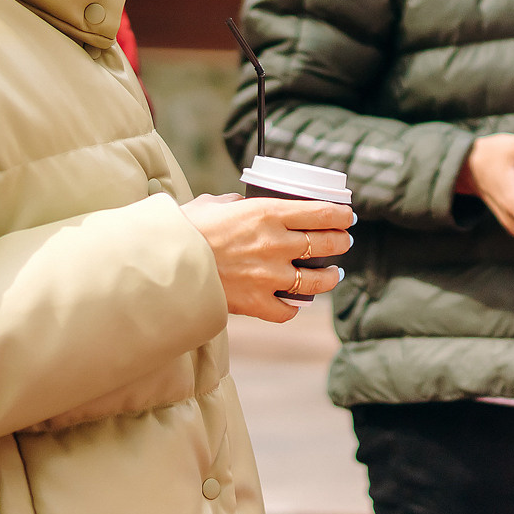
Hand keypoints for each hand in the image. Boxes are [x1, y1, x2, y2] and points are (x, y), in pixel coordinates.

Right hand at [181, 194, 354, 323]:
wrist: (165, 265)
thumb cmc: (185, 229)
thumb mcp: (213, 203)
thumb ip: (235, 203)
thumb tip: (242, 203)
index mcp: (267, 213)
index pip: (321, 212)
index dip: (341, 214)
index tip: (348, 216)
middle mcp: (276, 245)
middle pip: (326, 245)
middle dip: (341, 242)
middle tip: (344, 241)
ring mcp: (269, 277)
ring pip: (316, 281)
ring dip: (330, 277)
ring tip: (333, 274)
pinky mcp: (256, 304)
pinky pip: (287, 310)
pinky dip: (293, 307)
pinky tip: (294, 303)